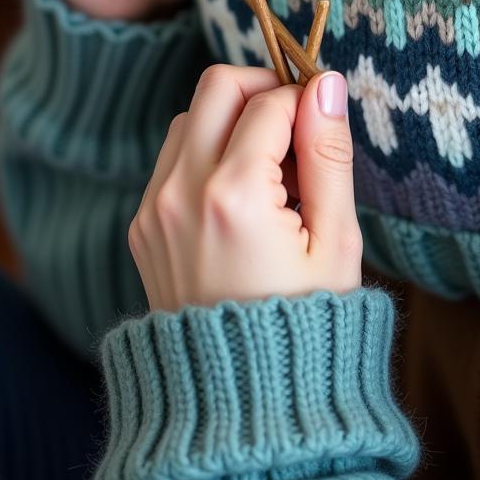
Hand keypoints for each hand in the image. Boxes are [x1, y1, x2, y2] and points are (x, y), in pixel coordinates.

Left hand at [129, 64, 362, 311]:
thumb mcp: (335, 238)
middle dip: (261, 88)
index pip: (271, 101)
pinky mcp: (143, 226)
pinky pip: (174, 159)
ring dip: (233, 121)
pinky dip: (210, 154)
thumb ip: (328, 153)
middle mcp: (181, 193)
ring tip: (273, 170)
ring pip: (190, 118)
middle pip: (216, 86)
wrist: (241, 396)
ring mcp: (154, 210)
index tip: (326, 119)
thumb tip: (326, 83)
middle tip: (297, 123)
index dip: (307, 98)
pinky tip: (245, 197)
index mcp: (234, 196)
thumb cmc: (304, 320)